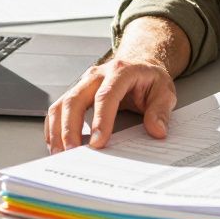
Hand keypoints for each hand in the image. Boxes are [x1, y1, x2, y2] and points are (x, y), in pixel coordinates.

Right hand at [45, 55, 176, 152]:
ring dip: (58, 130)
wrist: (139, 64)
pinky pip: (59, 109)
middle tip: (73, 153)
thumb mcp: (165, 91)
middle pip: (75, 99)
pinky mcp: (76, 93)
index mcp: (121, 71)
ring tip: (61, 153)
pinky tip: (57, 144)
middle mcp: (97, 75)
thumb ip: (161, 110)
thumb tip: (157, 130)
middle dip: (70, 128)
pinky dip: (54, 128)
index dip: (100, 120)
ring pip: (62, 104)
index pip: (106, 96)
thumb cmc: (149, 79)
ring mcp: (84, 83)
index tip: (98, 142)